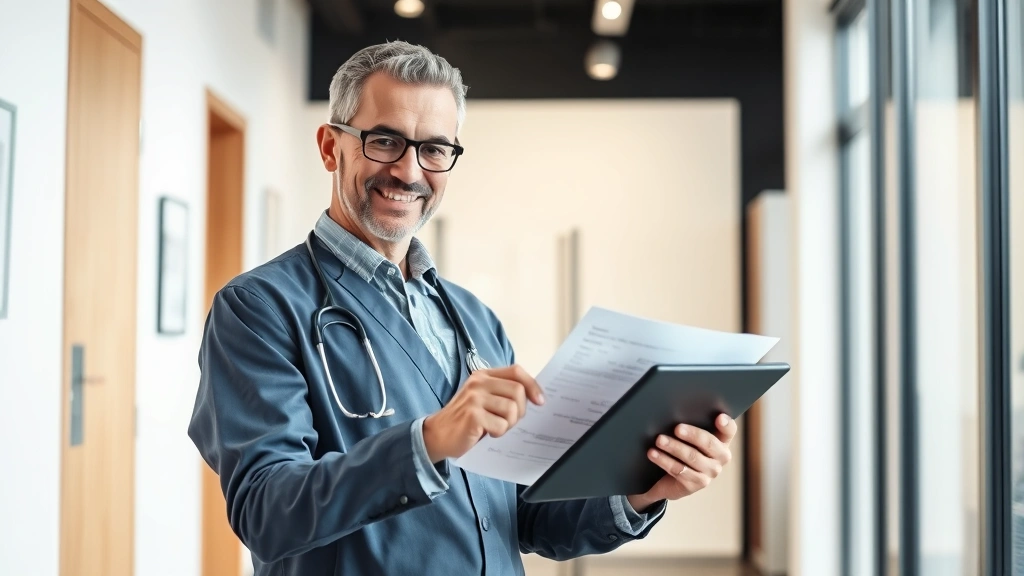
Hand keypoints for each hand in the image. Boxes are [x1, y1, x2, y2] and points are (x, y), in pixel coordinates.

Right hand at [422, 365, 544, 462]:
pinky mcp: (473, 415)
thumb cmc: (465, 419)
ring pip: (512, 409)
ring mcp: (474, 398)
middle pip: (518, 391)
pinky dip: (498, 433)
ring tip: (495, 427)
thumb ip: (503, 393)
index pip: (516, 372)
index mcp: (484, 375)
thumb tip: (535, 397)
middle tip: (509, 421)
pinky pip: (500, 425)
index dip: (533, 386)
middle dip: (520, 411)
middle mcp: (479, 383)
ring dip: (509, 424)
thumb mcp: (483, 399)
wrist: (437, 435)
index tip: (540, 401)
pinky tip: (486, 433)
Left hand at [626, 414, 737, 512]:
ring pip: (692, 457)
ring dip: (674, 447)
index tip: (719, 417)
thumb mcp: (686, 436)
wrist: (670, 478)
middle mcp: (721, 457)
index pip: (729, 430)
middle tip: (677, 428)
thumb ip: (688, 424)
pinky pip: (679, 470)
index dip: (726, 424)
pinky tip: (653, 453)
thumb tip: (673, 409)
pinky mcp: (697, 484)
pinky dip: (664, 460)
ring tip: (659, 440)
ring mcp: (711, 472)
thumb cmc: (681, 448)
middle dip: (692, 434)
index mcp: (722, 440)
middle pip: (708, 442)